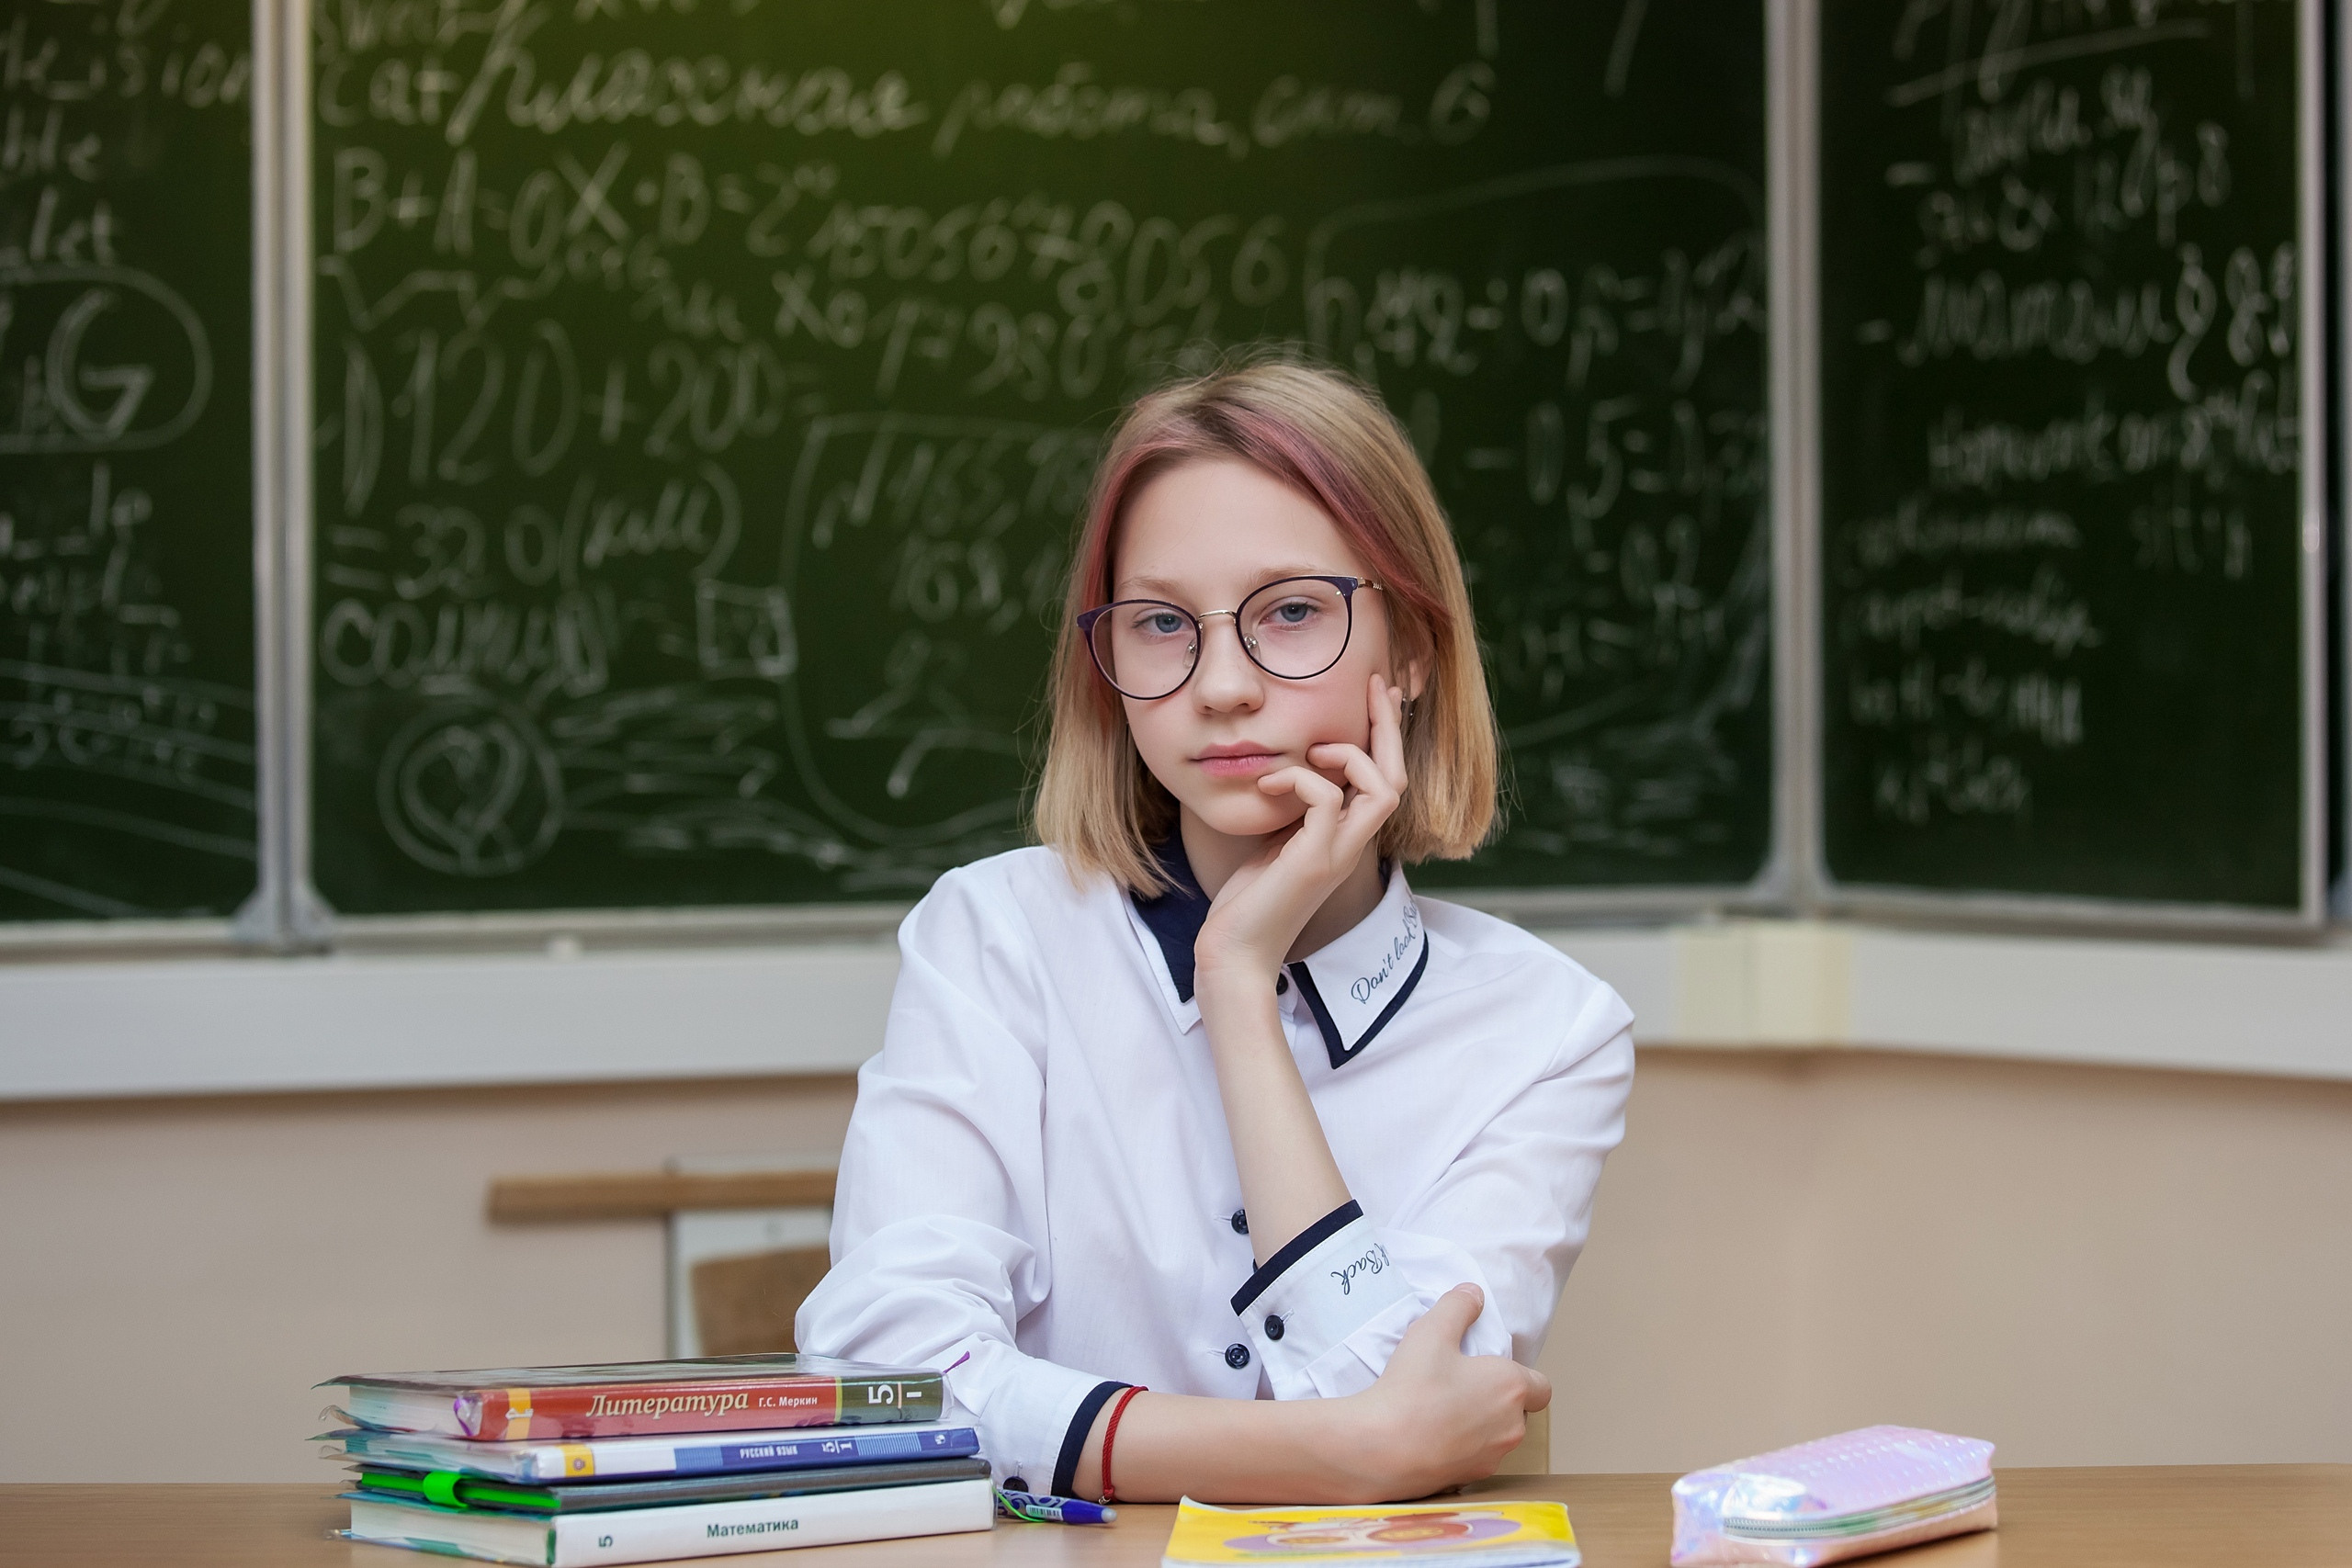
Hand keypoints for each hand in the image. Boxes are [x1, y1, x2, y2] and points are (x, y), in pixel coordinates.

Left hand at [1194, 672, 1409, 982]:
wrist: (1235, 952)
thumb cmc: (1249, 902)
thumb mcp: (1277, 843)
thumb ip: (1297, 813)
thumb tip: (1292, 772)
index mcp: (1347, 840)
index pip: (1384, 782)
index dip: (1385, 738)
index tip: (1374, 695)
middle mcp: (1352, 846)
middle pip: (1396, 779)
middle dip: (1388, 728)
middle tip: (1374, 687)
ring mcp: (1337, 855)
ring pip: (1380, 789)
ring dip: (1349, 755)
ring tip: (1312, 750)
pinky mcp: (1313, 861)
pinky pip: (1327, 800)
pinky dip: (1300, 779)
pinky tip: (1269, 783)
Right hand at [1345, 1284, 1550, 1499]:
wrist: (1383, 1448)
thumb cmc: (1412, 1388)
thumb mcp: (1431, 1331)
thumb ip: (1457, 1307)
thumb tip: (1473, 1293)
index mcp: (1511, 1388)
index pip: (1541, 1387)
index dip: (1520, 1377)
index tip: (1488, 1370)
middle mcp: (1512, 1426)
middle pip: (1519, 1412)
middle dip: (1498, 1399)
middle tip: (1460, 1385)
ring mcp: (1493, 1456)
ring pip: (1498, 1436)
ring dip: (1481, 1425)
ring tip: (1442, 1410)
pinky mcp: (1471, 1479)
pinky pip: (1475, 1457)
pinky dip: (1462, 1448)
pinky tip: (1430, 1436)